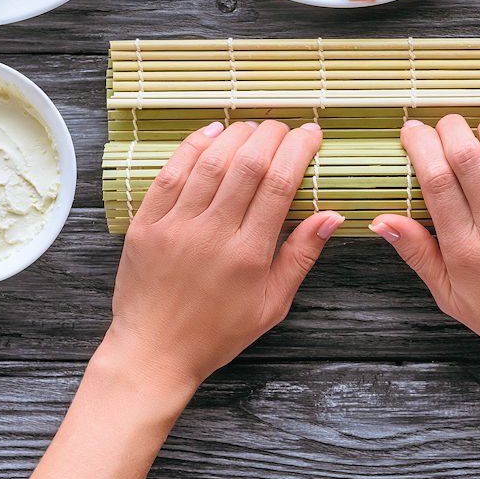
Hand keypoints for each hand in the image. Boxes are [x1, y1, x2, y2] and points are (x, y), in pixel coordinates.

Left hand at [107, 121, 343, 392]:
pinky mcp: (147, 224)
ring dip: (236, 135)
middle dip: (271, 135)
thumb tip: (332, 216)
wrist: (154, 351)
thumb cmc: (218, 331)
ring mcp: (175, 226)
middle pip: (247, 164)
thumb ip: (301, 256)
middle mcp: (212, 233)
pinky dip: (193, 146)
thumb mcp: (272, 303)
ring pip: (211, 161)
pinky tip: (211, 133)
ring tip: (253, 127)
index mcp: (248, 254)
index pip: (279, 183)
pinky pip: (170, 173)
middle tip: (285, 127)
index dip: (298, 150)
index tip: (311, 134)